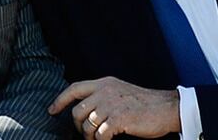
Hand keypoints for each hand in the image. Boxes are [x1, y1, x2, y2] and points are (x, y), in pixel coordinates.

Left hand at [48, 76, 179, 138]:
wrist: (166, 108)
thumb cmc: (144, 103)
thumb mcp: (120, 91)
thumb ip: (103, 95)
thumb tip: (86, 110)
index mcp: (104, 83)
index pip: (74, 88)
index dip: (60, 100)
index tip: (51, 110)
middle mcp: (105, 91)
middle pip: (78, 111)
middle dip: (78, 126)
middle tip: (86, 134)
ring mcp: (111, 104)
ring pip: (87, 125)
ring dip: (90, 136)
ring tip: (98, 139)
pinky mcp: (119, 119)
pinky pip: (100, 134)